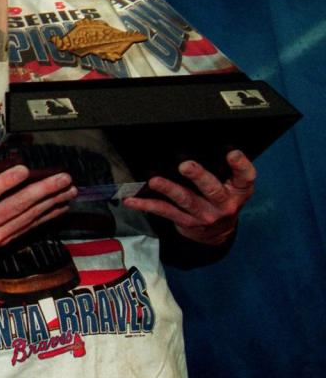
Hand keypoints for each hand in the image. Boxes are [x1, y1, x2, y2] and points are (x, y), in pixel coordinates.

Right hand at [0, 136, 76, 279]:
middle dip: (42, 191)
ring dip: (51, 203)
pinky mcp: (1, 243)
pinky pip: (27, 228)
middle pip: (15, 206)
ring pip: (26, 218)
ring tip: (69, 190)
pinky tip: (60, 207)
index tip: (24, 169)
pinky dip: (45, 218)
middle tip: (62, 179)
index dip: (6, 181)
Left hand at [124, 150, 255, 245]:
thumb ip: (226, 169)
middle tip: (186, 166)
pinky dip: (146, 205)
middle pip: (212, 189)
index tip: (232, 154)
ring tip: (155, 181)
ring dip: (169, 189)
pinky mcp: (186, 222)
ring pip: (186, 200)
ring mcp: (204, 215)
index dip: (240, 165)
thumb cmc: (222, 200)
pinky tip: (132, 201)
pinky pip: (165, 211)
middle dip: (198, 176)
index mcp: (238, 190)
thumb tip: (205, 143)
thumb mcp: (234, 186)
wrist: (217, 233)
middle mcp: (224, 204)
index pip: (245, 176)